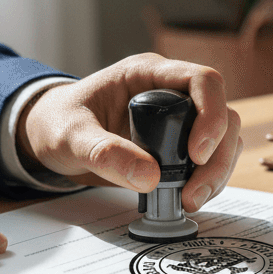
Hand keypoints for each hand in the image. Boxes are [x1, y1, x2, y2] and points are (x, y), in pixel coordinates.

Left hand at [18, 53, 242, 211]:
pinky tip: (187, 198)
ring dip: (217, 171)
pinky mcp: (177, 145)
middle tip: (194, 191)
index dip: (210, 114)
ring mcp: (178, 118)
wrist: (49, 136)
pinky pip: (210, 159)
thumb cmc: (57, 123)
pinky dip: (207, 180)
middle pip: (222, 113)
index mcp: (147, 73)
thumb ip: (104, 153)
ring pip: (224, 138)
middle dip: (218, 155)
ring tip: (191, 200)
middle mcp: (171, 91)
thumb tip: (149, 177)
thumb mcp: (71, 136)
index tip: (196, 153)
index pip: (201, 80)